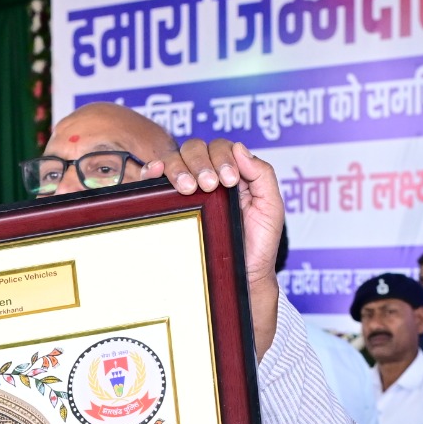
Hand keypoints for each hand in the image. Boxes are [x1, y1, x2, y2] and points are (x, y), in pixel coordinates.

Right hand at [157, 138, 283, 355]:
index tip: (229, 180)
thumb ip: (263, 175)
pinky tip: (156, 171)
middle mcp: (206, 176)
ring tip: (189, 189)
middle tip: (209, 185)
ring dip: (179, 167)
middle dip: (201, 162)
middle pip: (195, 149)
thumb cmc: (257, 244)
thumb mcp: (271, 207)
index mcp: (231, 173)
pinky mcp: (168, 204)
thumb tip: (238, 148)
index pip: (220, 147)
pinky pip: (154, 179)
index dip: (222, 157)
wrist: (240, 276)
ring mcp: (186, 188)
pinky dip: (151, 169)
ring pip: (174, 159)